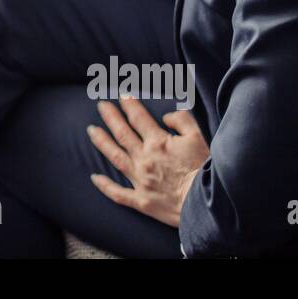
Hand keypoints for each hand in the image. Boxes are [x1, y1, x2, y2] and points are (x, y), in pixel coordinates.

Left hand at [86, 98, 209, 227]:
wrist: (206, 203)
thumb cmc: (204, 170)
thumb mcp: (198, 138)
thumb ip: (182, 121)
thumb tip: (167, 115)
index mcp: (158, 142)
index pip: (139, 118)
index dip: (129, 104)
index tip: (121, 95)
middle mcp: (144, 158)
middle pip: (122, 134)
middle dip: (111, 117)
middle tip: (101, 105)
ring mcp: (140, 180)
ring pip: (115, 157)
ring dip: (102, 142)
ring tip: (91, 130)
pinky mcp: (141, 200)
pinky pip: (118, 193)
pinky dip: (105, 186)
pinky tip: (94, 178)